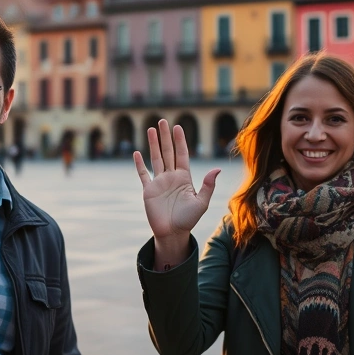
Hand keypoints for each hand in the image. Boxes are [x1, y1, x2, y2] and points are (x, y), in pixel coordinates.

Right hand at [134, 120, 220, 251]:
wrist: (172, 233)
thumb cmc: (188, 220)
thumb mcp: (201, 202)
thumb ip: (208, 186)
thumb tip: (217, 169)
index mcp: (184, 178)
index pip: (182, 154)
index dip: (180, 141)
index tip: (178, 127)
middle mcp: (171, 177)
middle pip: (168, 152)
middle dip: (165, 136)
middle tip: (163, 121)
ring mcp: (159, 182)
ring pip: (156, 158)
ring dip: (153, 144)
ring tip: (150, 129)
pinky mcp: (148, 190)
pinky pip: (143, 174)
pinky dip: (139, 164)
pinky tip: (136, 153)